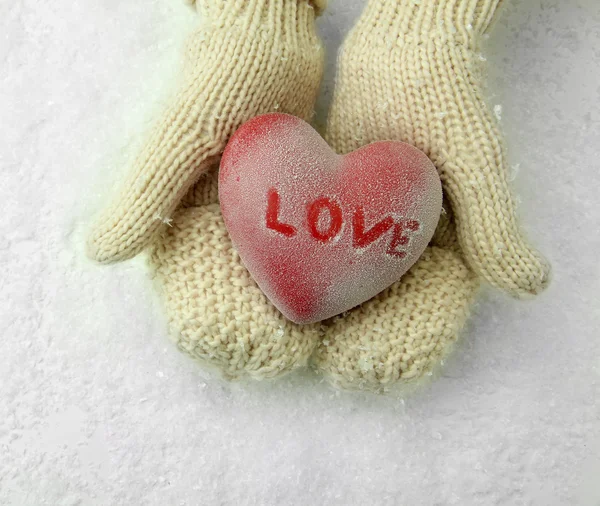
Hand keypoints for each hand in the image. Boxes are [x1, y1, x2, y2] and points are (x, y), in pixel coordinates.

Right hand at [88, 0, 325, 377]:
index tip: (250, 353)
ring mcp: (263, 200)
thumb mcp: (179, 132)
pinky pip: (309, 230)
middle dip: (268, 316)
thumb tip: (98, 253)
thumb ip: (145, 189)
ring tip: (331, 331)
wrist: (266, 30)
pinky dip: (325, 254)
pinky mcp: (295, 185)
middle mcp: (226, 211)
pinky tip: (350, 278)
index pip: (198, 279)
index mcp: (190, 209)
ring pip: (280, 261)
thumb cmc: (217, 74)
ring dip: (301, 292)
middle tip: (298, 353)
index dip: (221, 319)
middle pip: (245, 279)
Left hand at [312, 0, 550, 390]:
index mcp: (438, 235)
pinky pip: (313, 225)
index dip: (395, 340)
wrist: (407, 44)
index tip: (361, 373)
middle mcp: (398, 231)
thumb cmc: (450, 96)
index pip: (419, 303)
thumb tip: (533, 288)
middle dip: (339, 323)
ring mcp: (364, 211)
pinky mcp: (335, 187)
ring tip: (273, 324)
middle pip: (369, 291)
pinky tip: (262, 267)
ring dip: (309, 290)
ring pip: (336, 263)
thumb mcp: (474, 161)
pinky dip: (293, 246)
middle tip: (302, 356)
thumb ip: (494, 222)